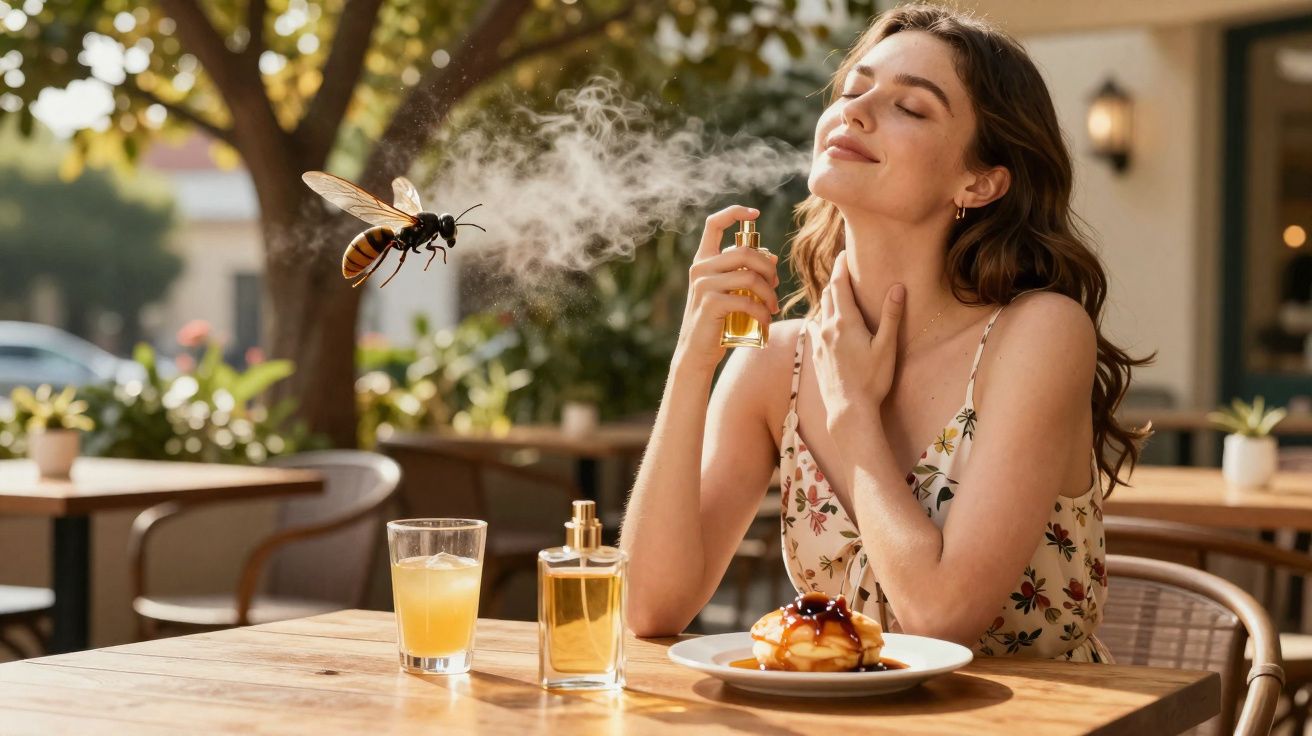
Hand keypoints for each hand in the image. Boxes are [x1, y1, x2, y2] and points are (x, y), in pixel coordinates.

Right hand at [673, 205, 780, 373]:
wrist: (697, 353)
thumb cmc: (717, 322)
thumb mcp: (729, 293)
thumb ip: (745, 273)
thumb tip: (772, 257)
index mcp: (703, 260)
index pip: (714, 224)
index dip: (734, 212)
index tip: (755, 213)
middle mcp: (700, 268)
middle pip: (744, 251)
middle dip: (768, 267)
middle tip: (776, 285)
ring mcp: (704, 285)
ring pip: (750, 276)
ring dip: (769, 292)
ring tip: (774, 307)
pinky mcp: (711, 303)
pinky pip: (746, 300)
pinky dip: (762, 311)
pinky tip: (766, 320)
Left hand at [806, 250, 904, 432]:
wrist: (848, 411)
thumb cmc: (871, 380)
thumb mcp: (887, 347)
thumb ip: (891, 316)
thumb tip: (897, 287)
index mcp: (845, 322)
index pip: (839, 284)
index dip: (841, 266)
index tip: (844, 253)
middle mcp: (827, 328)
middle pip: (827, 294)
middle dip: (835, 279)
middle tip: (843, 268)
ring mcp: (819, 342)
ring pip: (820, 311)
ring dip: (828, 299)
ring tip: (837, 294)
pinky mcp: (815, 356)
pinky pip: (815, 329)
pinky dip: (821, 319)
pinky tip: (825, 323)